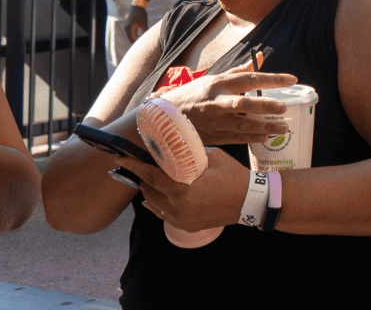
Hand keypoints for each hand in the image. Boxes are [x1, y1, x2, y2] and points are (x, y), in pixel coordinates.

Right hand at [125, 6, 148, 42]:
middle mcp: (126, 29)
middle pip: (131, 39)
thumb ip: (144, 31)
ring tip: (143, 42)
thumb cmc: (141, 14)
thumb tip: (147, 39)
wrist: (137, 6)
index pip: (132, 39)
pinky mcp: (129, 26)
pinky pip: (132, 33)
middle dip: (136, 42)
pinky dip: (136, 36)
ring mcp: (127, 27)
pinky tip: (141, 38)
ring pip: (131, 36)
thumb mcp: (143, 23)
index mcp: (129, 28)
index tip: (144, 45)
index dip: (137, 43)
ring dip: (136, 39)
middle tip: (144, 45)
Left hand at [125, 146, 250, 232]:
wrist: (250, 201)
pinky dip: (157, 203)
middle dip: (141, 177)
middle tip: (136, 165)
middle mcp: (178, 207)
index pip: (151, 177)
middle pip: (149, 191)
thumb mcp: (212, 157)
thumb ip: (190, 155)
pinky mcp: (186, 225)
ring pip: (154, 203)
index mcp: (183, 190)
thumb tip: (173, 146)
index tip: (120, 158)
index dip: (134, 166)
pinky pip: (163, 213)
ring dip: (149, 190)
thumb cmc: (233, 176)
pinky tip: (152, 197)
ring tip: (147, 177)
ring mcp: (181, 219)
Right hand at [155, 64, 296, 145]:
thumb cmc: (191, 95)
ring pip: (241, 125)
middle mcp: (216, 101)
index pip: (249, 78)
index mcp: (217, 83)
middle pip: (244, 103)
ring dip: (264, 126)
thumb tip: (260, 57)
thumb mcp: (212, 78)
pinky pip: (235, 138)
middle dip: (265, 106)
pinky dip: (251, 138)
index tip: (292, 79)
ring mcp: (213, 121)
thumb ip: (238, 71)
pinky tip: (266, 137)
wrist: (162, 118)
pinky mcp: (211, 136)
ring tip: (283, 127)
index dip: (272, 79)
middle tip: (284, 107)